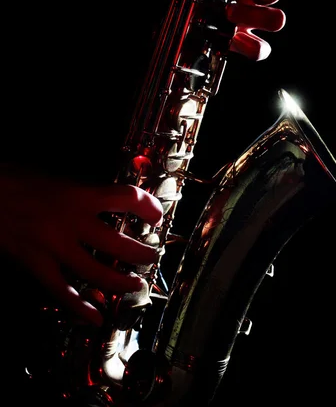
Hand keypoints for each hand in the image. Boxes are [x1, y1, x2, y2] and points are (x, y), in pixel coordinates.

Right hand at [0, 169, 162, 325]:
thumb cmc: (19, 180)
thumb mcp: (59, 178)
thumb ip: (85, 191)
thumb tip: (112, 201)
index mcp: (81, 195)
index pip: (127, 198)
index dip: (149, 207)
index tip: (157, 215)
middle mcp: (72, 221)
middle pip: (118, 244)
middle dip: (141, 254)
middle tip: (152, 257)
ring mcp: (53, 246)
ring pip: (96, 272)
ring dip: (120, 282)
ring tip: (135, 285)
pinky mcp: (34, 264)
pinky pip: (61, 291)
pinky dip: (80, 306)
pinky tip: (96, 316)